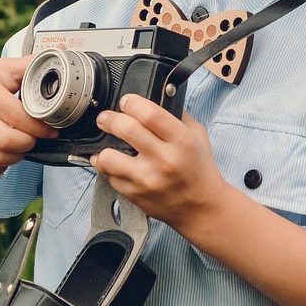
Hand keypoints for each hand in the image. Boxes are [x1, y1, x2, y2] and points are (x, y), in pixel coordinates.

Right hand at [0, 56, 57, 198]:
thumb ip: (30, 66)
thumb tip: (59, 59)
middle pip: (6, 141)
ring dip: (16, 157)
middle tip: (36, 138)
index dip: (40, 128)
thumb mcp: (5, 68)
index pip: (17, 117)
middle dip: (29, 144)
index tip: (52, 131)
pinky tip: (6, 156)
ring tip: (23, 146)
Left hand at [89, 94, 225, 231]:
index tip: (126, 101)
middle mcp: (163, 160)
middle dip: (109, 119)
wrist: (202, 208)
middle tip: (105, 118)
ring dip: (103, 147)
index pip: (149, 114)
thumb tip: (154, 96)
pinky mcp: (135, 195)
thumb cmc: (199, 169)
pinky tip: (114, 164)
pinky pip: (109, 177)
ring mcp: (147, 180)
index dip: (132, 103)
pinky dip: (108, 168)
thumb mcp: (197, 135)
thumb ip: (177, 115)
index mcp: (181, 141)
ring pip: (109, 157)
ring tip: (106, 144)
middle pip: (125, 129)